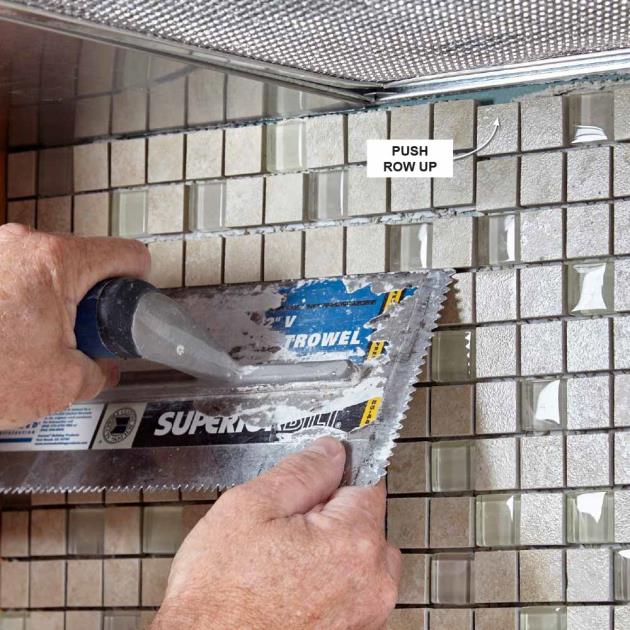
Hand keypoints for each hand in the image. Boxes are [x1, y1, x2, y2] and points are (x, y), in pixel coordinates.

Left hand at [0, 224, 149, 427]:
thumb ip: (100, 371)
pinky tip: (9, 338)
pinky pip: (16, 278)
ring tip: (34, 344)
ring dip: (52, 307)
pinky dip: (22, 305)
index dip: (140, 281)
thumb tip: (102, 368)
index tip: (134, 301)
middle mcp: (23, 245)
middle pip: (85, 265)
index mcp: (57, 261)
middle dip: (87, 304)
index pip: (127, 254)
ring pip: (47, 273)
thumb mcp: (63, 383)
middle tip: (75, 340)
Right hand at [154, 437, 400, 629]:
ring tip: (284, 560)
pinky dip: (329, 581)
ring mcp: (366, 615)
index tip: (311, 483)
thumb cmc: (218, 596)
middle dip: (333, 514)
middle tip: (286, 527)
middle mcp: (372, 582)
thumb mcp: (249, 508)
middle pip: (366, 520)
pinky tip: (290, 586)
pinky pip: (352, 590)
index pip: (367, 481)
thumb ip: (300, 472)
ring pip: (360, 557)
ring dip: (332, 550)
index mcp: (353, 542)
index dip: (334, 477)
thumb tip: (331, 451)